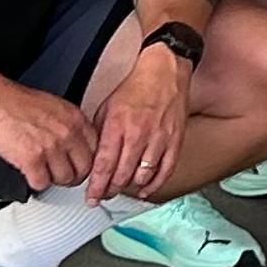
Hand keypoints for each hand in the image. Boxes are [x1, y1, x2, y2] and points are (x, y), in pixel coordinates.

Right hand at [0, 68, 100, 193]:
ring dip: (54, 180)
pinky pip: (41, 183)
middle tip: (64, 176)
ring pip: (65, 179)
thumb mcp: (57, 108)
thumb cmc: (20, 104)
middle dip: (74, 176)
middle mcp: (68, 132)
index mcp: (76, 118)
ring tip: (45, 173)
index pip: (97, 149)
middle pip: (84, 168)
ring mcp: (51, 147)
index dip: (88, 161)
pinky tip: (30, 173)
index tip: (81, 166)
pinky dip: (35, 182)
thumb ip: (71, 125)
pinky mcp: (32, 160)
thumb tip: (79, 145)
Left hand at [88, 39, 197, 202]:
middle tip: (104, 194)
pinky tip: (146, 189)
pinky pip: (166, 171)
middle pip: (121, 176)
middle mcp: (138, 134)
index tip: (91, 198)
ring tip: (122, 188)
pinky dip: (155, 184)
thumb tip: (92, 160)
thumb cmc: (135, 86)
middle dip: (110, 190)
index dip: (95, 188)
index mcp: (118, 125)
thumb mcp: (107, 107)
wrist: (165, 68)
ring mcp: (159, 138)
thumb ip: (99, 135)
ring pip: (142, 177)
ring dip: (130, 188)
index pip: (103, 167)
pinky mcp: (175, 139)